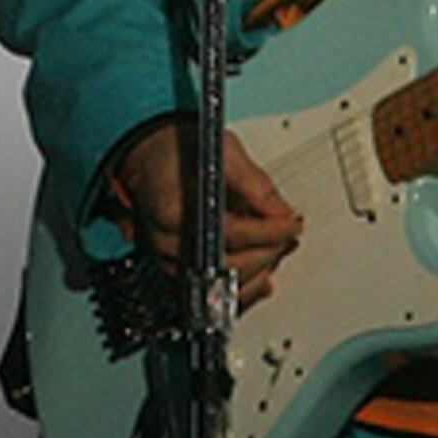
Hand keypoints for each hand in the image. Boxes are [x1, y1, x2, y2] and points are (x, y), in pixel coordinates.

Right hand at [108, 118, 303, 305]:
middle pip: (227, 265)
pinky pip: (210, 289)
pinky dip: (239, 287)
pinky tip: (259, 277)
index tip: (292, 225)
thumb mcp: (221, 151)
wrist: (146, 154)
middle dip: (266, 254)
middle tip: (287, 238)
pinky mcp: (172, 266)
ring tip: (276, 253)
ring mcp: (166, 257)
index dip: (269, 232)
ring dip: (256, 275)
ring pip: (220, 286)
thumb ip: (254, 183)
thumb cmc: (175, 148)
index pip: (232, 232)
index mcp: (173, 209)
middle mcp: (166, 240)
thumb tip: (282, 212)